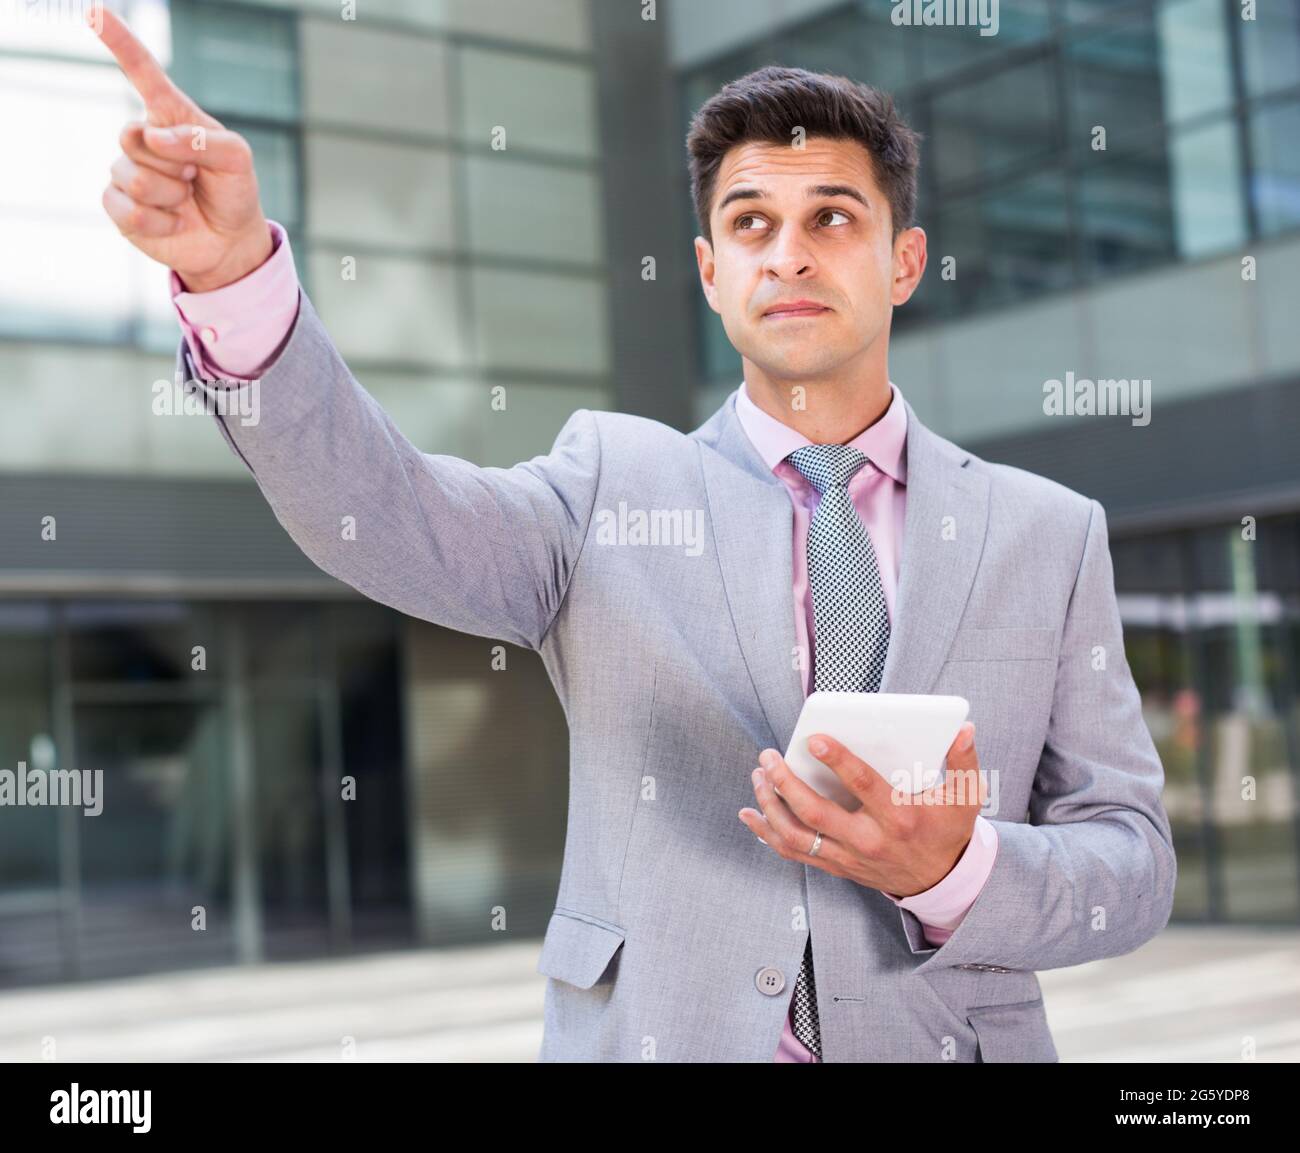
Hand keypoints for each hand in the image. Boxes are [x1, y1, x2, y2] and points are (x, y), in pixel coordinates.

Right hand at [91, 7, 271, 291]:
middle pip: (133, 137)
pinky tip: (173, 222)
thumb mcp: (237, 160)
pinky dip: (160, 222)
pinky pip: (128, 209)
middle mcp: (142, 138)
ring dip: (170, 197)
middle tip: (193, 179)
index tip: (95, 11)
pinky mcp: (119, 206)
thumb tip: (154, 137)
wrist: (230, 241)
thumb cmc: (233, 191)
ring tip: (186, 200)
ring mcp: (127, 171)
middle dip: (173, 165)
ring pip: (134, 178)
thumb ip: (204, 140)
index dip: (119, 41)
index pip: (142, 72)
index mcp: (170, 116)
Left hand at [738, 721, 984, 897]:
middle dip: (786, 782)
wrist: (942, 880)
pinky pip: (795, 852)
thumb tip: (963, 729)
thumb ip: (963, 761)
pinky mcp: (837, 866)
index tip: (815, 739)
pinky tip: (752, 814)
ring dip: (771, 805)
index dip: (839, 762)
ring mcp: (849, 856)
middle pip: (816, 812)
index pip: (863, 786)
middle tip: (768, 757)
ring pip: (797, 835)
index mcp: (900, 817)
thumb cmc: (948, 831)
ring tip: (759, 776)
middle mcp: (869, 840)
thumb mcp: (966, 797)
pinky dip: (768, 834)